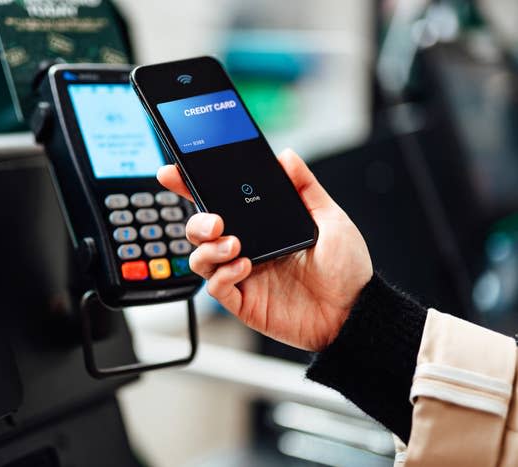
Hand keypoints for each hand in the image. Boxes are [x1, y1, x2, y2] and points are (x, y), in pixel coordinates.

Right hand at [157, 149, 372, 350]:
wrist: (355, 312)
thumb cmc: (346, 268)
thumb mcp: (330, 219)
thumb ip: (305, 188)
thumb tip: (286, 157)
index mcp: (261, 226)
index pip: (219, 203)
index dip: (191, 188)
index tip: (173, 173)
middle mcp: (247, 249)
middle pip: (200, 231)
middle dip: (196, 222)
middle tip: (215, 221)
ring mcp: (243, 276)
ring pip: (200, 258)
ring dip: (208, 248)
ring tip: (234, 244)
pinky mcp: (244, 302)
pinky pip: (216, 287)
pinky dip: (222, 274)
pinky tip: (243, 266)